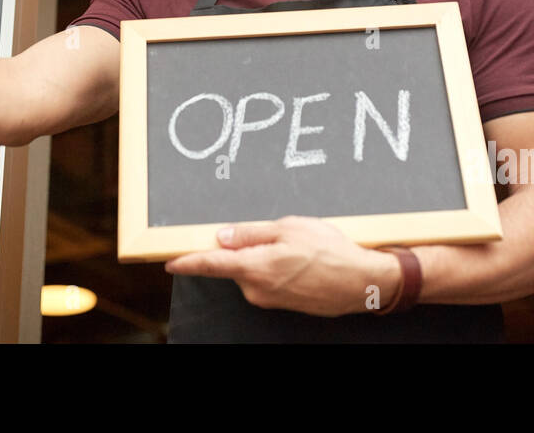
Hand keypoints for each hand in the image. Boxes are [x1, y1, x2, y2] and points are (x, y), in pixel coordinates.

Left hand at [164, 216, 401, 316]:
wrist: (361, 282)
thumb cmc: (329, 252)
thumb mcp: (288, 228)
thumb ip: (251, 233)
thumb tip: (223, 236)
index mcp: (254, 267)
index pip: (211, 264)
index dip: (189, 262)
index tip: (172, 262)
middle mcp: (257, 289)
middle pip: (236, 264)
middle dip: (248, 248)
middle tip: (279, 235)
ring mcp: (270, 300)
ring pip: (254, 272)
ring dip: (267, 258)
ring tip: (299, 250)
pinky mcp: (282, 304)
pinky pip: (269, 281)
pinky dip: (278, 269)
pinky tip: (302, 262)